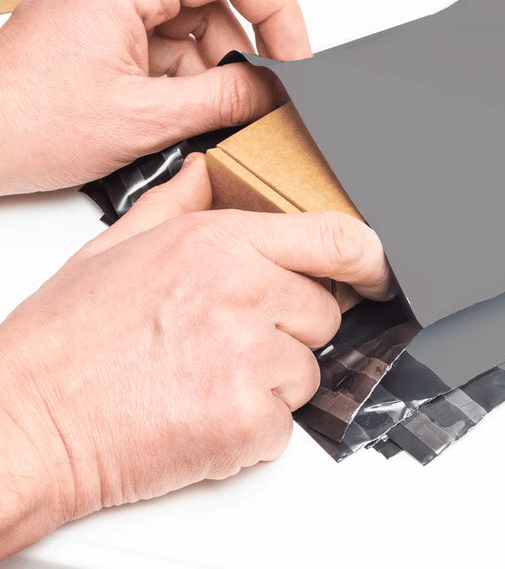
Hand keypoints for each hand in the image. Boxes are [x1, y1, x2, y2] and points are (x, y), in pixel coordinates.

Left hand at [0, 0, 310, 194]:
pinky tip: (189, 105)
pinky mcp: (109, 20)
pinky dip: (194, 65)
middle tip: (275, 73)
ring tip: (219, 107)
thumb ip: (222, 100)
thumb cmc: (24, 123)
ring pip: (200, 4)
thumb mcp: (143, 120)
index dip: (277, 7)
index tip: (293, 56)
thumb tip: (275, 92)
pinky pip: (174, 28)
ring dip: (222, 54)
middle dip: (256, 25)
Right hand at [0, 156, 392, 555]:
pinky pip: (283, 423)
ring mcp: (248, 359)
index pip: (335, 238)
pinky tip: (199, 412)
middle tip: (226, 339)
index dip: (369, 257)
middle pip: (322, 311)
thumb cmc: (66, 341)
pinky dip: (251, 426)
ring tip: (203, 376)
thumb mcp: (117, 247)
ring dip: (269, 379)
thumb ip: (178, 202)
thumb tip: (208, 170)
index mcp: (219, 245)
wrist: (27, 423)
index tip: (377, 271)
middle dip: (288, 327)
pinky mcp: (244, 422)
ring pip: (306, 370)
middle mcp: (242, 294)